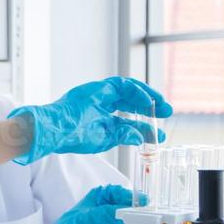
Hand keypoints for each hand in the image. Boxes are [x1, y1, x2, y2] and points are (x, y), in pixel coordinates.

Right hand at [8, 77, 171, 164]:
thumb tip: (141, 137)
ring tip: (162, 105)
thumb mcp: (105, 138)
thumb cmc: (73, 136)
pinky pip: (123, 85)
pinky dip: (137, 92)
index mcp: (98, 115)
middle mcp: (99, 102)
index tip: (157, 130)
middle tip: (167, 113)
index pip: (125, 116)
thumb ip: (124, 135)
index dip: (143, 122)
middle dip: (149, 107)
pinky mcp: (98, 87)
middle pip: (129, 100)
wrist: (56, 130)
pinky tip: (148, 102)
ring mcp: (98, 93)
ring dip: (147, 96)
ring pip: (128, 89)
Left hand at [18, 184, 134, 223]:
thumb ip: (100, 216)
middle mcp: (106, 208)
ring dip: (139, 222)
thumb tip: (120, 211)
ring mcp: (110, 222)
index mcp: (97, 198)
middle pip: (127, 205)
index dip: (129, 196)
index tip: (140, 203)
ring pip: (130, 219)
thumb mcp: (81, 222)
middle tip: (148, 216)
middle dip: (137, 209)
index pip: (116, 192)